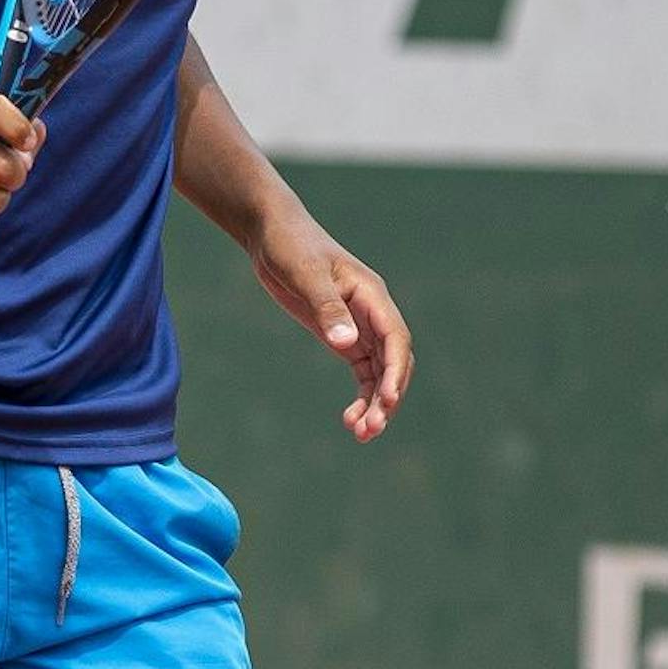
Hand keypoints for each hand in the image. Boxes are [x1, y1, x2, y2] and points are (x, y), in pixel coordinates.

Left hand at [247, 210, 412, 441]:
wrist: (272, 234)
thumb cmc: (290, 246)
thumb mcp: (306, 274)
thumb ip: (327, 308)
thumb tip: (345, 343)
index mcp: (371, 295)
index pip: (395, 339)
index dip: (395, 372)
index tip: (386, 400)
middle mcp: (372, 313)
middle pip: (393, 362)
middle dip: (386, 397)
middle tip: (369, 429)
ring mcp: (360, 326)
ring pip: (380, 372)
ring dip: (375, 402)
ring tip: (361, 434)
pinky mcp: (342, 335)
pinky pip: (363, 371)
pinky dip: (361, 395)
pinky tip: (350, 419)